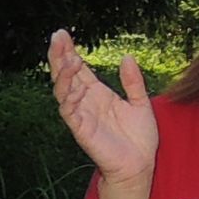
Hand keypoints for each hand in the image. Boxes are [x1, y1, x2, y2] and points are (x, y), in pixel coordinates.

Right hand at [49, 30, 158, 185]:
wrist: (140, 165)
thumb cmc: (139, 138)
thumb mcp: (141, 103)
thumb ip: (133, 81)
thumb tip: (127, 57)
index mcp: (99, 94)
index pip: (80, 70)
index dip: (71, 52)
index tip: (64, 33)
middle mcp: (86, 102)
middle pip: (66, 75)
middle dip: (60, 56)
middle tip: (57, 36)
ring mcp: (82, 116)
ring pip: (63, 91)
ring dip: (63, 74)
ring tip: (67, 57)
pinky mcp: (82, 130)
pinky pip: (70, 112)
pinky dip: (69, 99)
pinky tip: (73, 87)